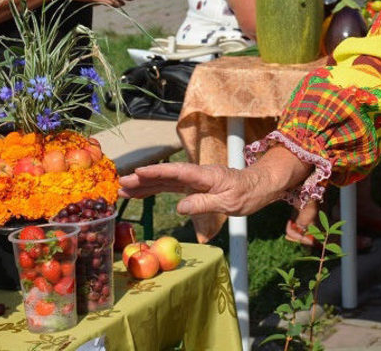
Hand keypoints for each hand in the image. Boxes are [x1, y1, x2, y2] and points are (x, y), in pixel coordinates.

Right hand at [119, 162, 283, 216]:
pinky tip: (141, 193)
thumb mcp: (228, 203)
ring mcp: (194, 179)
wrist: (260, 186)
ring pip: (165, 181)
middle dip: (142, 179)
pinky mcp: (194, 186)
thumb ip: (204, 203)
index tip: (138, 172)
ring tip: (123, 190)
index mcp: (205, 175)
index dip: (156, 172)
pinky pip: (171, 186)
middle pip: (165, 176)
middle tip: (119, 184)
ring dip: (144, 184)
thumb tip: (180, 207)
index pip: (176, 172)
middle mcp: (196, 174)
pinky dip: (155, 189)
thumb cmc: (248, 194)